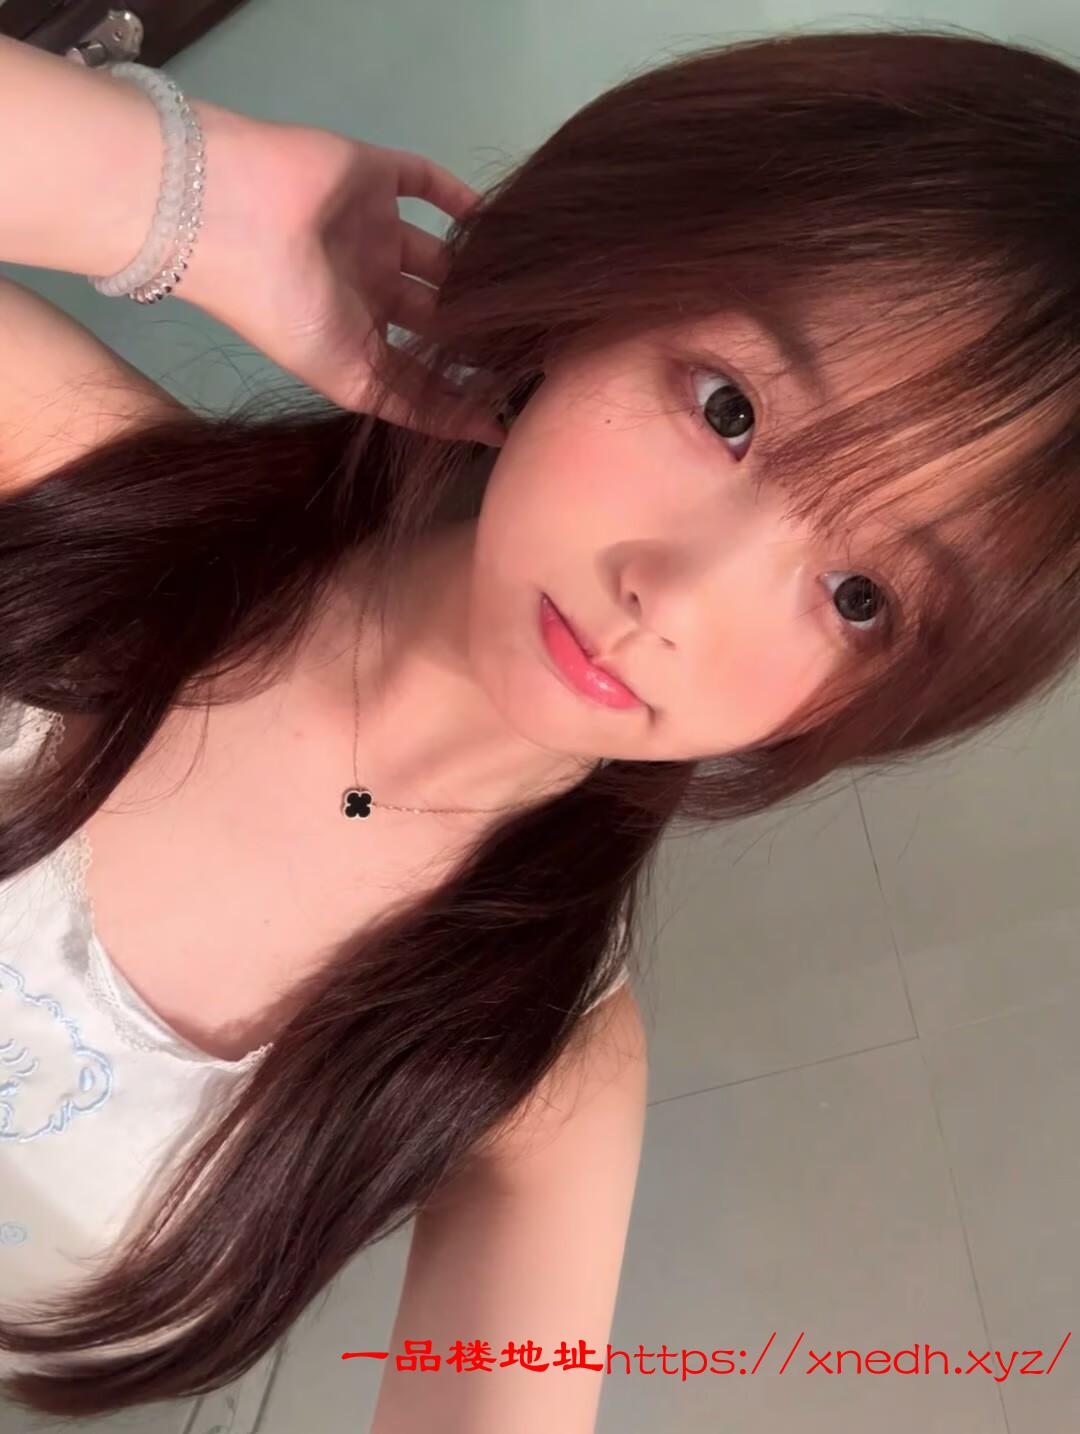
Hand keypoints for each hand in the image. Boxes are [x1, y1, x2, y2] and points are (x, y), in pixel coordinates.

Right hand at [180, 100, 505, 446]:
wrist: (232, 218)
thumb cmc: (284, 308)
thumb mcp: (352, 379)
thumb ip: (419, 403)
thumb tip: (493, 431)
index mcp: (353, 335)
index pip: (421, 366)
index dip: (465, 385)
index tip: (521, 402)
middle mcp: (365, 286)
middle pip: (438, 311)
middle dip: (480, 329)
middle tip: (538, 342)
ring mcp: (371, 230)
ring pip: (442, 254)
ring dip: (481, 271)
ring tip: (529, 290)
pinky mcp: (375, 177)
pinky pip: (430, 186)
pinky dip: (467, 202)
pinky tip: (504, 224)